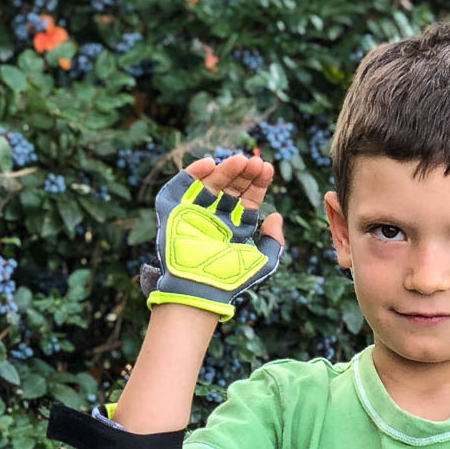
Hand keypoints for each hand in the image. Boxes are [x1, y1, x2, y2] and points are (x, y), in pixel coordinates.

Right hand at [149, 151, 287, 321]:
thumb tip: (276, 216)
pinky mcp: (173, 210)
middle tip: (256, 162)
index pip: (247, 200)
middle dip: (244, 174)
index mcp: (234, 230)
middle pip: (231, 188)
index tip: (267, 168)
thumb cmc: (231, 279)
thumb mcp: (263, 262)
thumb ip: (274, 242)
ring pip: (210, 183)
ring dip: (225, 169)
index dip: (258, 183)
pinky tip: (211, 163)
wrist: (200, 288)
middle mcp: (215, 219)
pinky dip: (193, 172)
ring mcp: (194, 213)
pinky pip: (181, 185)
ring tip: (241, 160)